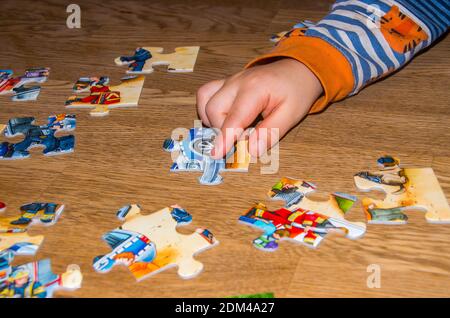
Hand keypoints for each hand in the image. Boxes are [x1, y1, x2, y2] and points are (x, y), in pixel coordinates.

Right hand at [197, 58, 322, 158]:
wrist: (297, 69)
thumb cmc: (296, 91)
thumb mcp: (291, 114)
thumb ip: (270, 133)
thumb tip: (251, 151)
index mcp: (255, 89)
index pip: (233, 118)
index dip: (224, 138)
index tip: (216, 155)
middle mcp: (237, 82)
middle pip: (213, 109)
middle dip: (221, 130)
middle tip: (242, 138)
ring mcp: (229, 80)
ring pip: (205, 100)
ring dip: (211, 119)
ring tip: (231, 128)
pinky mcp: (225, 82)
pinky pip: (206, 93)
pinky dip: (208, 109)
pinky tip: (223, 119)